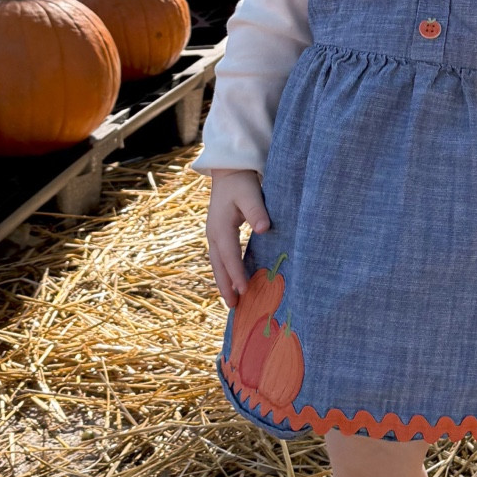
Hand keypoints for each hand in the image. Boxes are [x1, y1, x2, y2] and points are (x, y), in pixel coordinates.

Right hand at [205, 169, 269, 308]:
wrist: (229, 170)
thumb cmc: (241, 182)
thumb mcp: (251, 194)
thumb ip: (257, 211)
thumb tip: (263, 228)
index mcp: (220, 227)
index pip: (230, 255)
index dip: (237, 274)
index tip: (245, 290)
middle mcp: (213, 234)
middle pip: (218, 265)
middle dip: (225, 286)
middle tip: (233, 306)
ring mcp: (213, 234)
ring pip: (217, 263)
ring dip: (224, 281)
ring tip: (232, 300)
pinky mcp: (218, 233)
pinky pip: (221, 257)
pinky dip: (226, 271)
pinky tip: (233, 280)